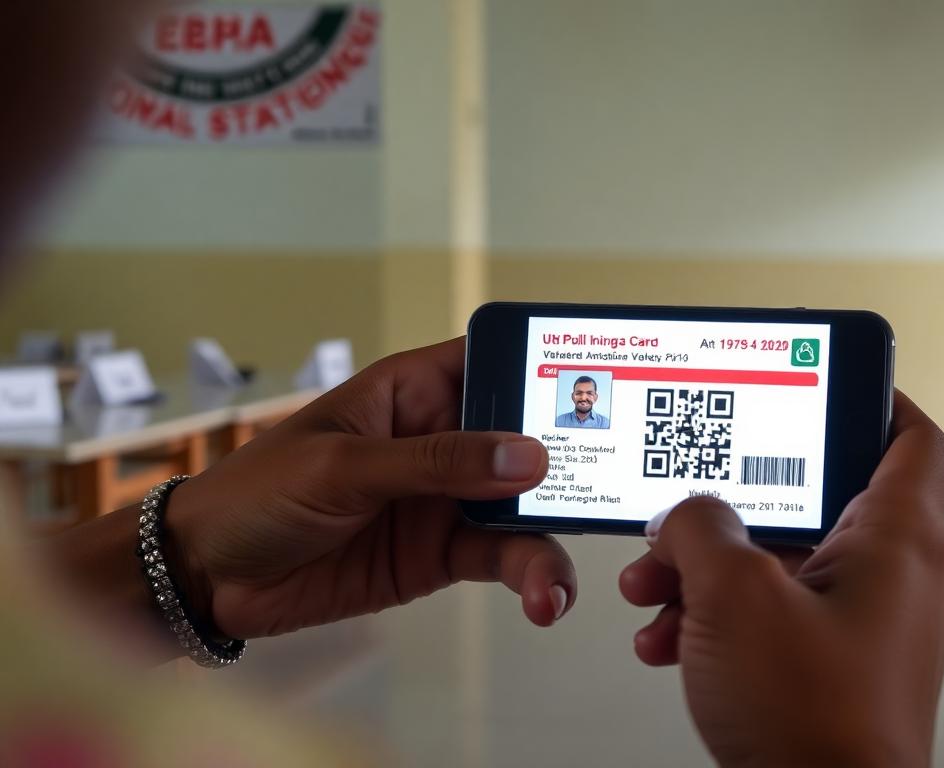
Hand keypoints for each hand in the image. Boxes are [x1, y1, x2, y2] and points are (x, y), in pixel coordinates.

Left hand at [165, 338, 575, 639]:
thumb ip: (435, 462)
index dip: (543, 367)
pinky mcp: (443, 554)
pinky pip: (503, 559)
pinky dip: (530, 576)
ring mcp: (446, 500)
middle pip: (525, 439)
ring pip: (524, 507)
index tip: (597, 379)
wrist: (209, 579)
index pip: (492, 363)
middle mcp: (442, 441)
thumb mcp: (344, 467)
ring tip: (558, 576)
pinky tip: (543, 599)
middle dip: (570, 459)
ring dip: (553, 533)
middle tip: (611, 484)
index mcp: (413, 392)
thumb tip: (526, 455)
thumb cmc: (259, 493)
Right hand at [619, 391, 943, 766]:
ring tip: (655, 587)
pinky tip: (668, 639)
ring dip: (710, 570)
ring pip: (781, 567)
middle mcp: (893, 581)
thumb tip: (686, 516)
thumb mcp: (734, 596)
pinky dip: (722, 620)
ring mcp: (864, 629)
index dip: (873, 395)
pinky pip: (775, 620)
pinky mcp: (834, 672)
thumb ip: (701, 528)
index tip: (824, 378)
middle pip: (814, 504)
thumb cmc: (813, 722)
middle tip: (685, 506)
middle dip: (732, 509)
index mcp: (898, 543)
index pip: (912, 438)